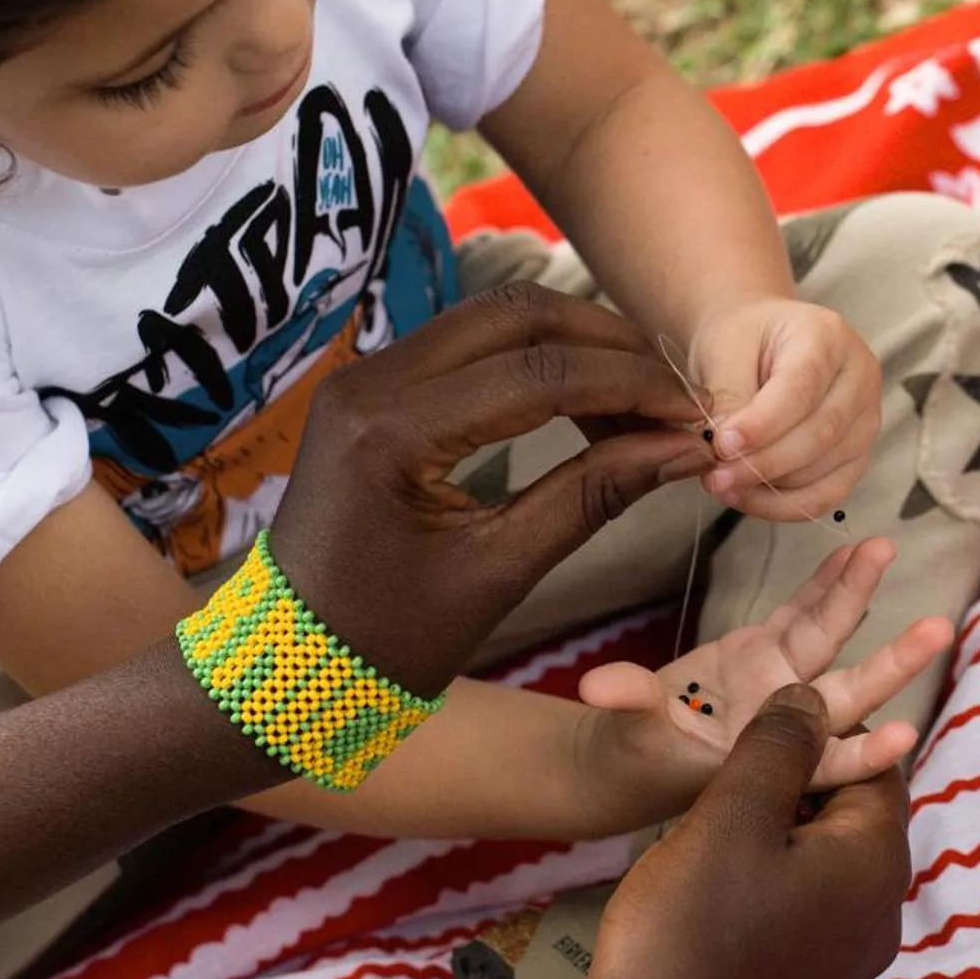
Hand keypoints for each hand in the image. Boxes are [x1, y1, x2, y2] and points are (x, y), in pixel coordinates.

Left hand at [269, 284, 712, 696]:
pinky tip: (585, 408)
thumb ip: (591, 498)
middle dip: (609, 346)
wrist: (284, 662)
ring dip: (576, 348)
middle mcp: (372, 381)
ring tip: (639, 405)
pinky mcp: (373, 389)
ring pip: (495, 320)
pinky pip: (469, 348)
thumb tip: (683, 450)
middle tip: (675, 394)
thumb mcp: (498, 574)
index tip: (695, 413)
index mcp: (394, 431)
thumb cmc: (387, 640)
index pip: (540, 374)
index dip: (631, 385)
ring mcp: (367, 377)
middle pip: (518, 316)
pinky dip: (535, 364)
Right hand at [577, 538, 949, 812]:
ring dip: (856, 596)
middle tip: (939, 631)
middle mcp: (786, 722)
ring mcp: (780, 682)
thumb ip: (627, 706)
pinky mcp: (767, 651)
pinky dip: (825, 585)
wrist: (634, 754)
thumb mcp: (631, 738)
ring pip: (829, 641)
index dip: (862, 752)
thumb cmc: (637, 761)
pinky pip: (803, 614)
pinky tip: (851, 552)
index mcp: (765, 761)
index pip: (822, 762)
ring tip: (883, 548)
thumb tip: (598, 685)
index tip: (904, 735)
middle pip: (848, 695)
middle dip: (893, 663)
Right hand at [585, 685, 911, 978]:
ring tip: (712, 820)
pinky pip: (802, 908)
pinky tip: (710, 882)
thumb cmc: (690, 929)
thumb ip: (779, 747)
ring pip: (823, 863)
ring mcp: (846, 960)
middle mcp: (879, 916)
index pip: (878, 766)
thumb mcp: (731, 814)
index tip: (762, 721)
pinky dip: (767, 880)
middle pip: (852, 816)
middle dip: (797, 783)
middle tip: (728, 769)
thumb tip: (813, 698)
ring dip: (777, 832)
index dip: (824, 732)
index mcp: (876, 865)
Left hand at [687, 298, 882, 518]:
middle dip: (762, 464)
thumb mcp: (725, 351)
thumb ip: (729, 397)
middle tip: (715, 477)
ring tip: (721, 484)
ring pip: (823, 471)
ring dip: (769, 489)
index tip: (721, 446)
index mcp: (828, 337)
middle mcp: (860, 379)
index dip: (761, 425)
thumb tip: (728, 451)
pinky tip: (746, 498)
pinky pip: (827, 494)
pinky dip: (784, 506)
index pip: (801, 390)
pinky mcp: (856, 456)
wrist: (757, 343)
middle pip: (819, 436)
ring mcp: (865, 420)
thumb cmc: (743, 340)